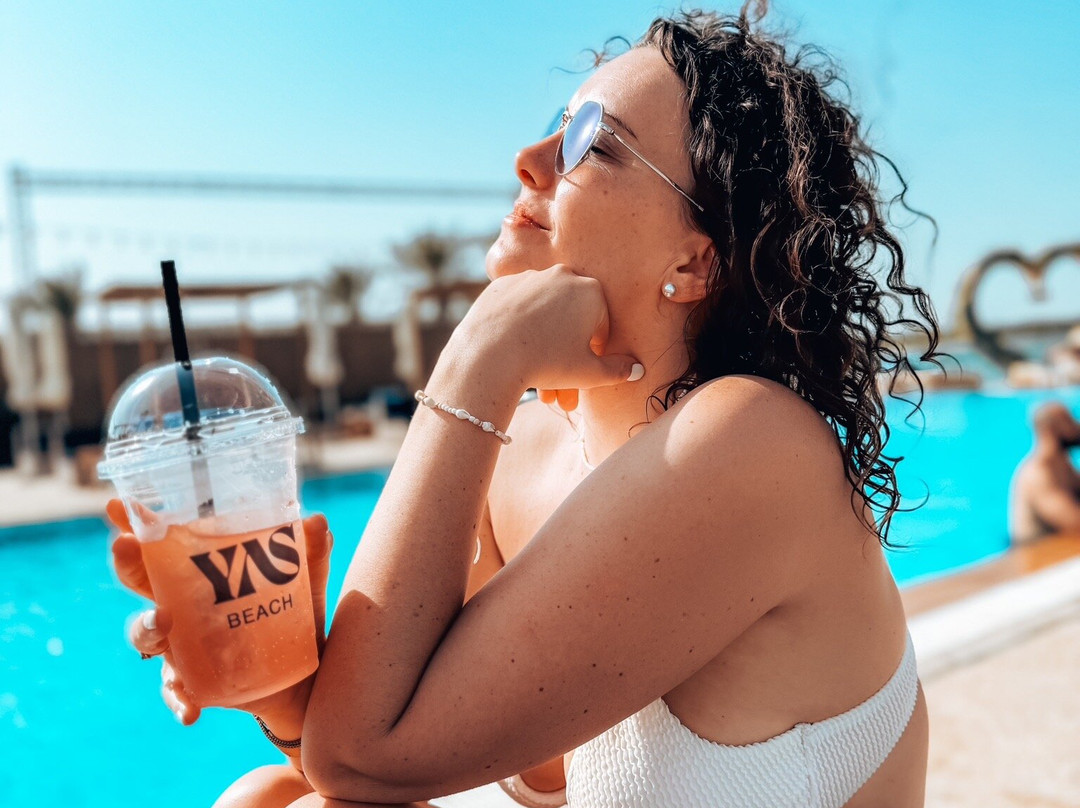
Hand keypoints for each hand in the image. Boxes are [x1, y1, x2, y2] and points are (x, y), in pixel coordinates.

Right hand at [107, 499, 333, 725]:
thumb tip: (317, 521)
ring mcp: (183, 647)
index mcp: (200, 575)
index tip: (115, 505)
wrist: (307, 676)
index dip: (135, 525)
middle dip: (128, 563)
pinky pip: (176, 693)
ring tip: (162, 621)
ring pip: (147, 634)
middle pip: (142, 582)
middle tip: (124, 547)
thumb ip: (310, 553)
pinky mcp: (195, 683)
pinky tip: (190, 710)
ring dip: (147, 626)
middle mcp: (182, 608)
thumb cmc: (296, 616)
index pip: (161, 544)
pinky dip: (179, 700)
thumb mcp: (306, 582)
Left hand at [453, 265, 642, 396]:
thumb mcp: (589, 374)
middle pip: (571, 317)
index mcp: (591, 291)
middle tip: (557, 381)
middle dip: (567, 349)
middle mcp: (562, 275)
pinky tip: (513, 351)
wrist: (489, 355)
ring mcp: (529, 277)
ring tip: (535, 373)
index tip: (581, 372)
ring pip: (544, 312)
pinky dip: (520, 326)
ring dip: (544, 338)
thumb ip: (618, 370)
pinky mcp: (501, 284)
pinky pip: (518, 307)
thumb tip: (637, 368)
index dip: (593, 353)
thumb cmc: (547, 363)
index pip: (601, 324)